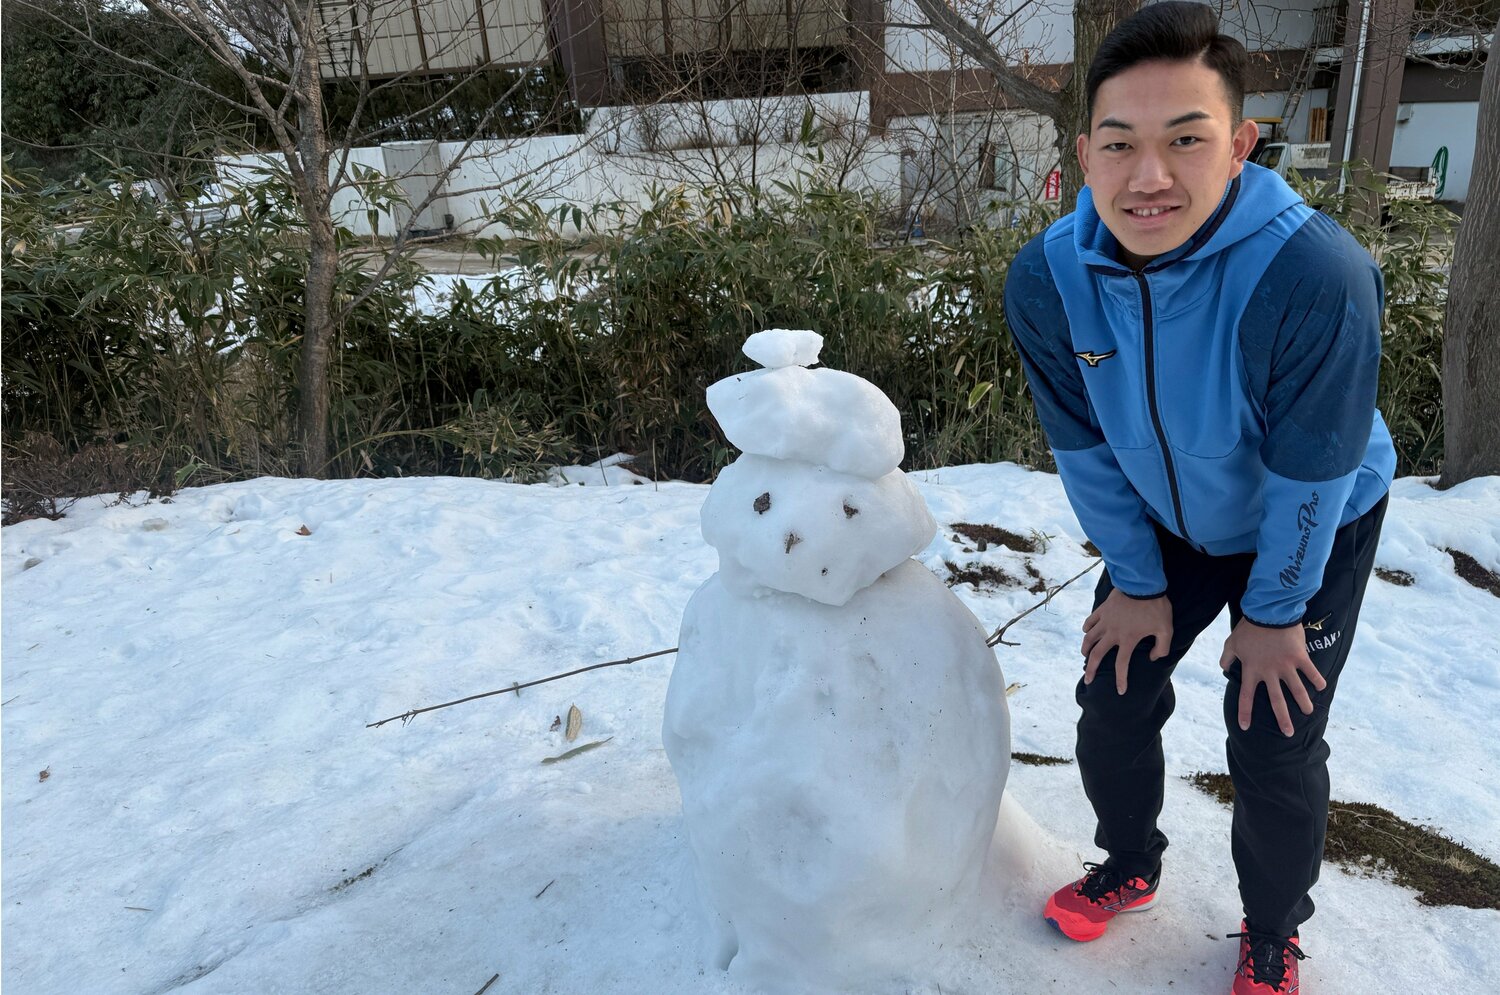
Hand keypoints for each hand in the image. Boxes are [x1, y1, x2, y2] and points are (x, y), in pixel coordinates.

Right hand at [1082, 588, 1172, 694]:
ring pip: (1089, 638)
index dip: (1120, 680)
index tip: (1120, 691)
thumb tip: (1153, 658)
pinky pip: (1090, 621)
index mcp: (1128, 640)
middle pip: (1097, 654)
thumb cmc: (1156, 607)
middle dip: (1091, 669)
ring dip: (1086, 649)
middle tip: (1088, 679)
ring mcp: (1105, 621)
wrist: (1142, 584)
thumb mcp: (1166, 629)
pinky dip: (1087, 628)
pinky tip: (1086, 632)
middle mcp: (1113, 633)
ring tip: (1084, 655)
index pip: (1121, 665)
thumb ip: (1162, 647)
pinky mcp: (1103, 609)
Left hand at [1219, 618, 1326, 735]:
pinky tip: (1322, 687)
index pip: (1246, 696)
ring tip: (1309, 712)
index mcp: (1251, 670)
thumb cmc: (1248, 628)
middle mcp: (1269, 672)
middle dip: (1283, 719)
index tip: (1245, 727)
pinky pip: (1311, 671)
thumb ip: (1227, 657)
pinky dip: (1317, 679)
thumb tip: (1223, 668)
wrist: (1268, 612)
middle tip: (1288, 733)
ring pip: (1297, 690)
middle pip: (1276, 701)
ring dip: (1304, 703)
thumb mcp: (1231, 643)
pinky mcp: (1300, 657)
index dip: (1245, 712)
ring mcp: (1286, 665)